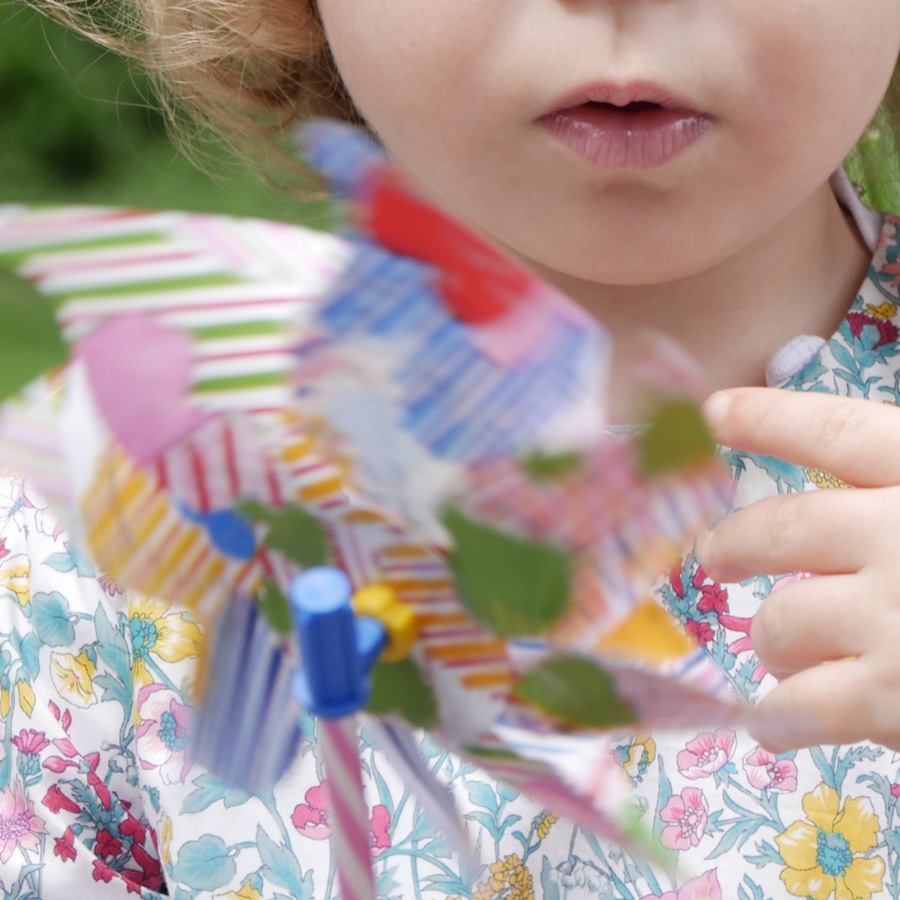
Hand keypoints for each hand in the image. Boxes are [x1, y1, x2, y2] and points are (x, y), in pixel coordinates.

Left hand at [697, 387, 899, 751]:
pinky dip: (778, 717)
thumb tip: (868, 492)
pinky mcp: (895, 696)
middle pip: (783, 527)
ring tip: (774, 652)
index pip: (835, 430)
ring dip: (770, 640)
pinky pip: (802, 705)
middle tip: (715, 558)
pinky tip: (771, 724)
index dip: (770, 417)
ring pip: (783, 620)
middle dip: (736, 543)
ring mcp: (897, 616)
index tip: (718, 411)